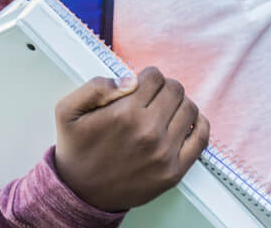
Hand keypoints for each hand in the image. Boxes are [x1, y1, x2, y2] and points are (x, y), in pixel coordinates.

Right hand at [54, 67, 209, 211]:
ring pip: (190, 108)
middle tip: (153, 98)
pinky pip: (202, 137)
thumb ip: (95, 87)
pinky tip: (186, 122)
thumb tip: (130, 80)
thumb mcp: (68, 112)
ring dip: (179, 105)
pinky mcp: (174, 171)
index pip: (155, 77)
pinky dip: (199, 124)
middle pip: (175, 90)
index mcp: (124, 115)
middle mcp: (147, 133)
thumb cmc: (77, 150)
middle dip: (164, 88)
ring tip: (164, 111)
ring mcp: (164, 153)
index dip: (148, 77)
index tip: (142, 85)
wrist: (80, 194)